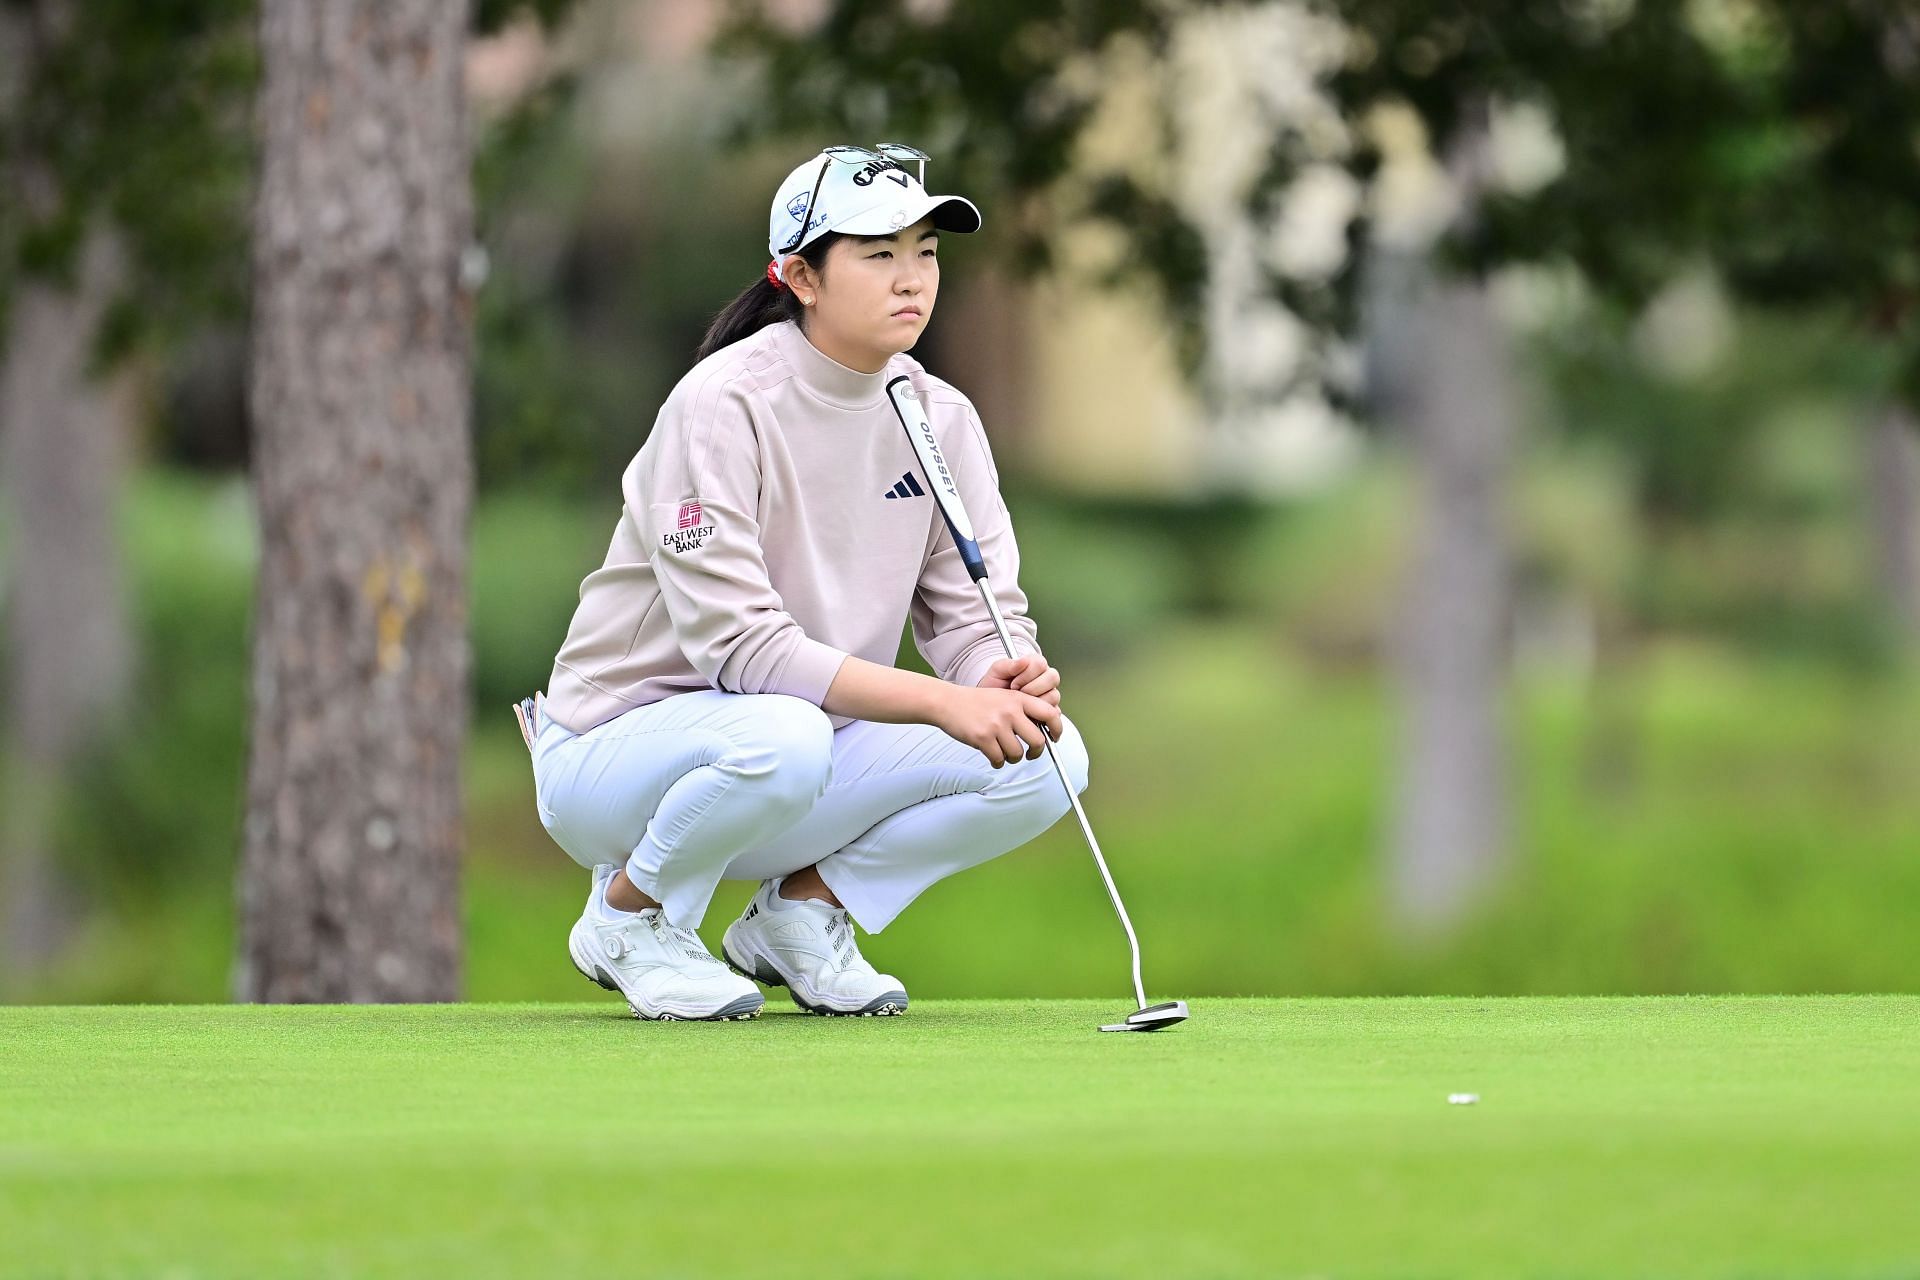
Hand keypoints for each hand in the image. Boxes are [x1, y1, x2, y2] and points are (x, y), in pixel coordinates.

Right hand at [933, 683, 1061, 768]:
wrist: (948, 703)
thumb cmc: (976, 702)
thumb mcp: (1003, 696)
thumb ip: (1023, 708)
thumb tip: (1044, 730)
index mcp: (1018, 698)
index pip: (1050, 713)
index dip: (1058, 728)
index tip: (1054, 738)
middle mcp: (1010, 711)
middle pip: (1037, 741)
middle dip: (1036, 753)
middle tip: (1030, 754)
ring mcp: (996, 725)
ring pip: (1017, 754)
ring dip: (1012, 758)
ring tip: (1004, 752)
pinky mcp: (983, 738)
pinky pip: (999, 760)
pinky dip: (997, 762)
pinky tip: (992, 756)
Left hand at [977, 653, 1060, 711]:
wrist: (991, 706)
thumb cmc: (995, 686)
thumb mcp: (997, 672)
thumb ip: (1009, 664)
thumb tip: (1023, 660)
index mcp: (1035, 664)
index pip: (1041, 664)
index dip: (1026, 675)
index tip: (1013, 683)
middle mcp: (1045, 678)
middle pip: (1052, 678)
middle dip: (1032, 688)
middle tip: (1018, 694)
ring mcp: (1050, 694)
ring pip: (1054, 695)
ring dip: (1036, 702)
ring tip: (1022, 704)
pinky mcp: (1050, 710)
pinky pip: (1053, 712)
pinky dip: (1040, 714)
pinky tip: (1027, 713)